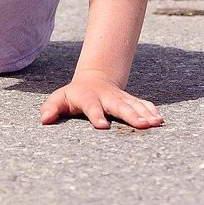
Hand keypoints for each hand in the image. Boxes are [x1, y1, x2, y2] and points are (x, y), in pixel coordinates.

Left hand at [39, 70, 162, 129]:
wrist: (95, 78)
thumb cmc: (74, 94)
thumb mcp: (59, 98)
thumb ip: (51, 108)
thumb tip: (44, 120)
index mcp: (88, 98)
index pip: (92, 107)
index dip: (96, 115)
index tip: (102, 126)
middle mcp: (107, 97)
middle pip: (119, 106)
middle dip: (131, 114)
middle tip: (141, 125)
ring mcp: (121, 98)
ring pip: (134, 105)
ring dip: (145, 113)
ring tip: (155, 123)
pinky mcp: (131, 100)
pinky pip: (143, 104)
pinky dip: (151, 110)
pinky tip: (159, 119)